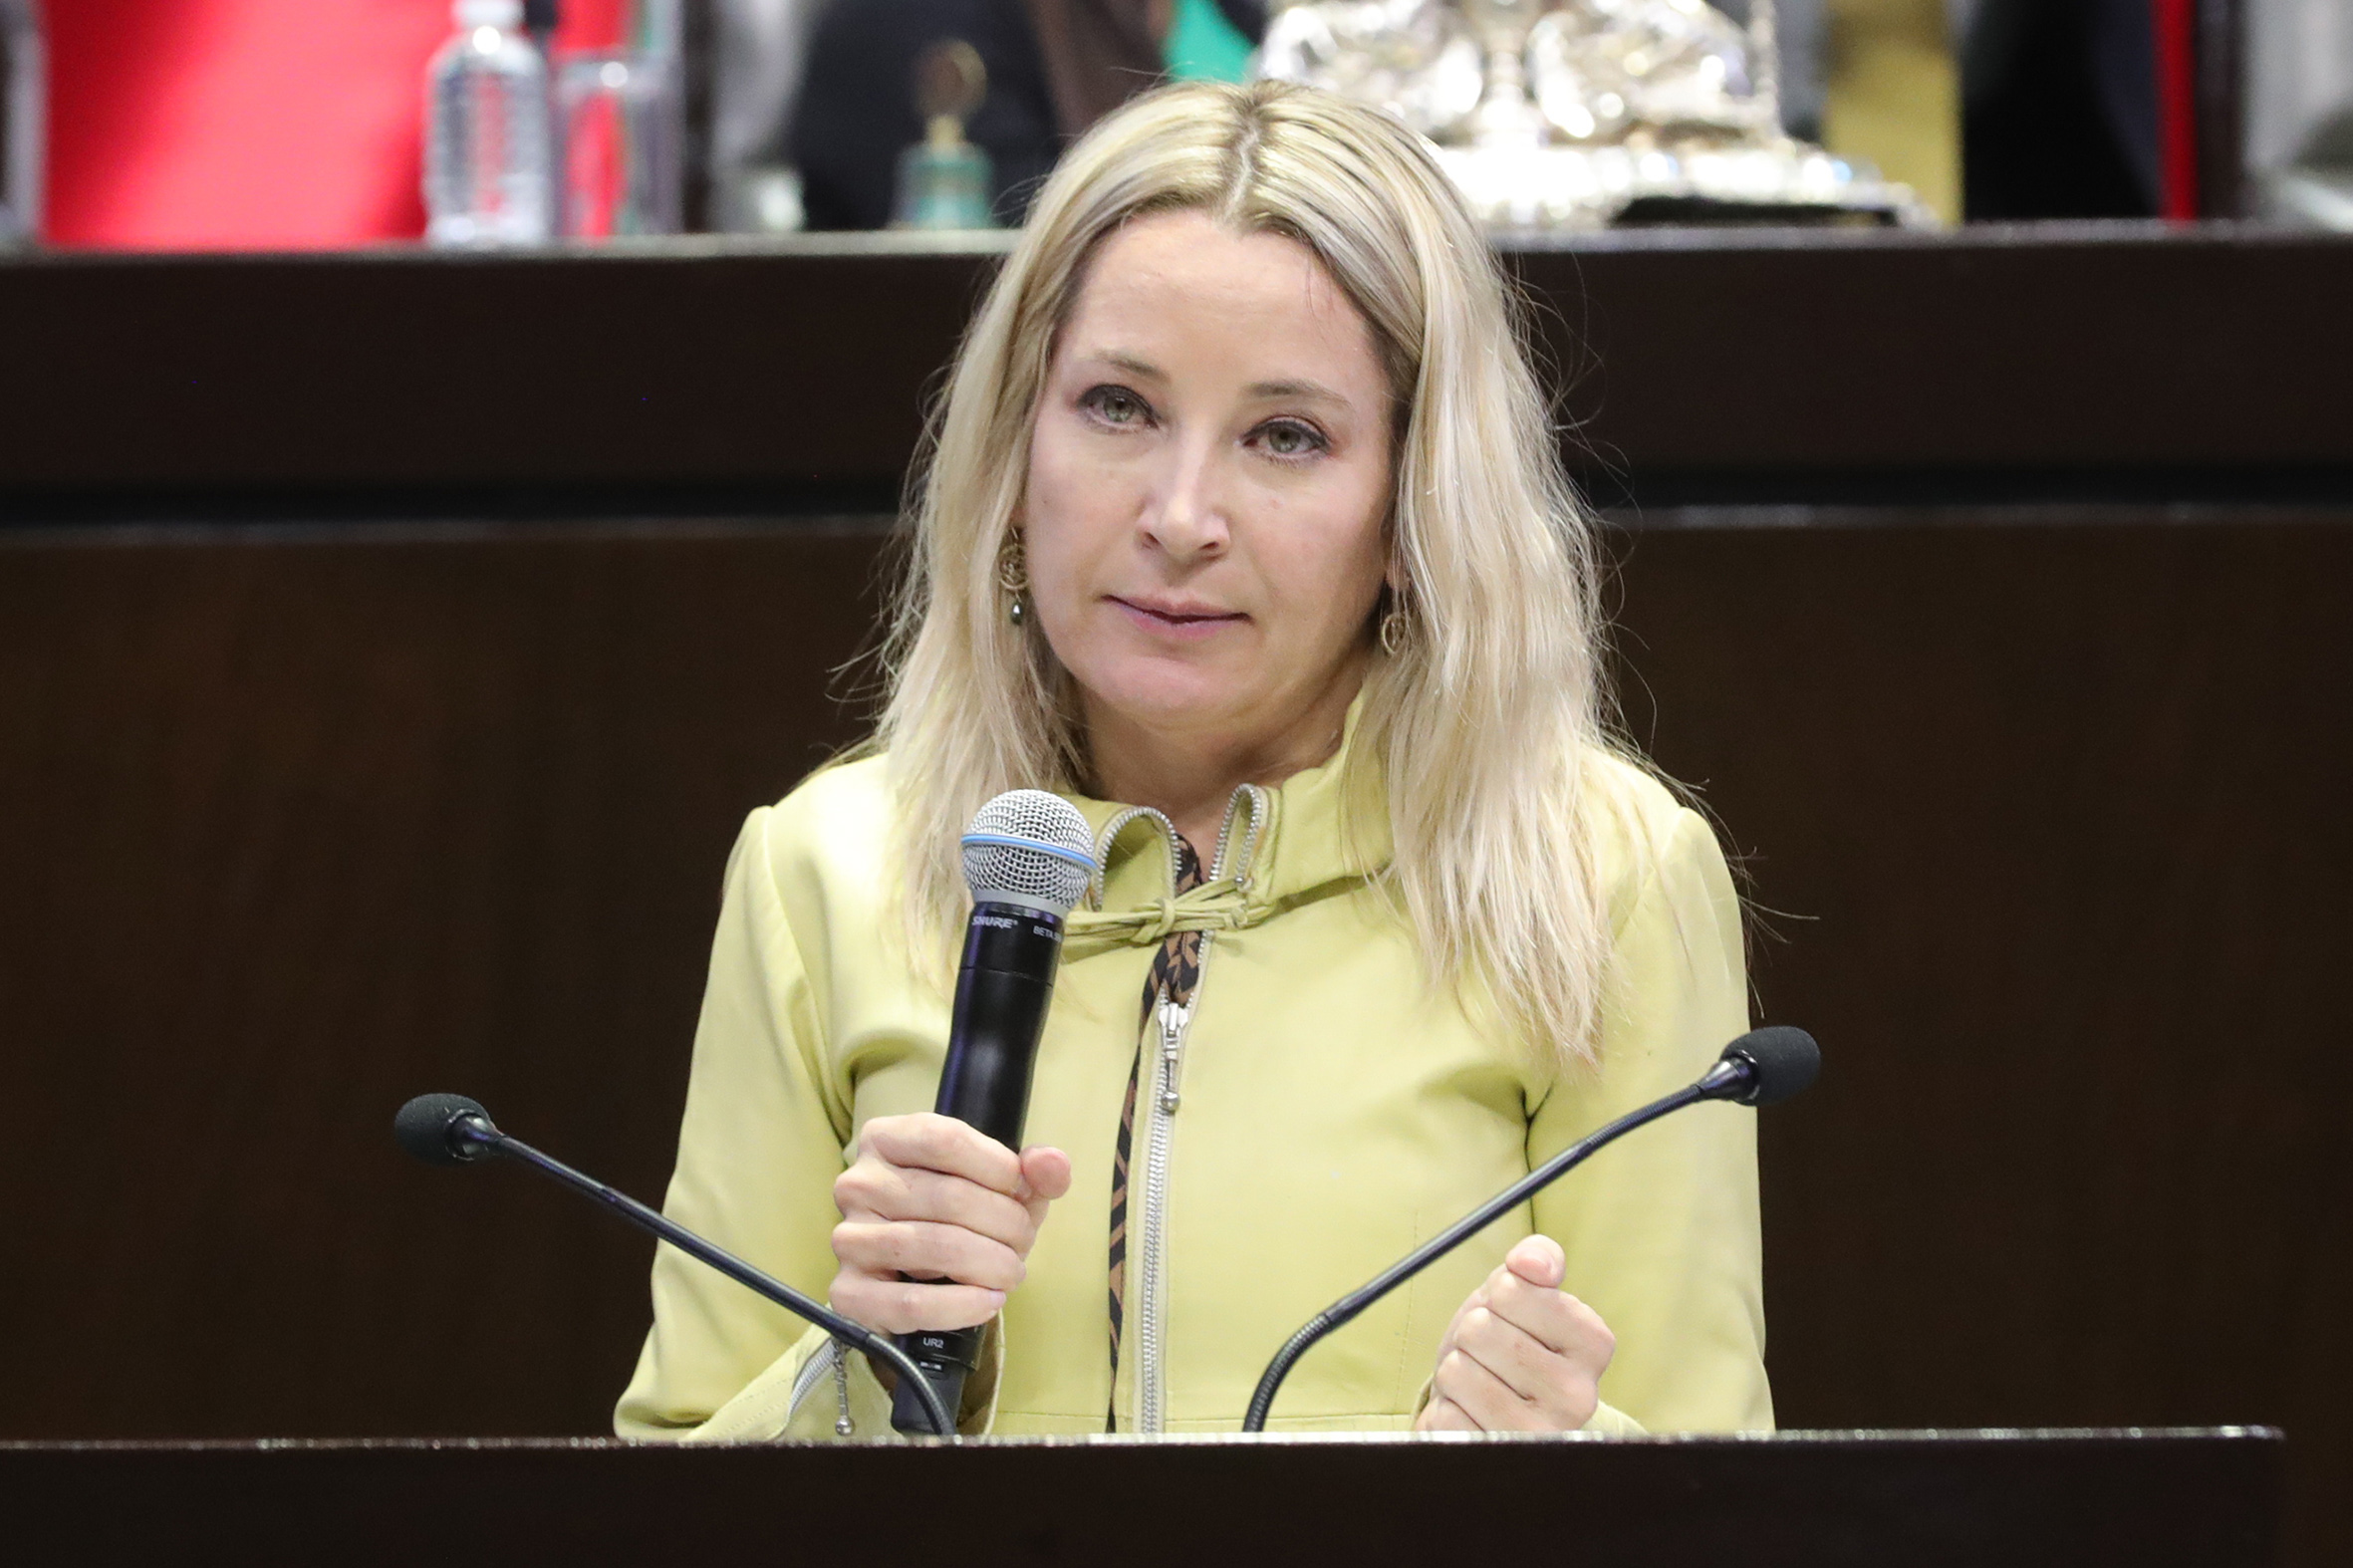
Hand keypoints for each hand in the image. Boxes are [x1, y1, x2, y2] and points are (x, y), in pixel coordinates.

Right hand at [829, 1112, 1072, 1333]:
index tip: (1023, 1192)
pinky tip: (987, 1301)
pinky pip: (910, 1303)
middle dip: (1006, 1224)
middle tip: (1023, 1243)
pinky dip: (961, 1306)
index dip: (1000, 1170)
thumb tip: (1050, 1164)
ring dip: (991, 1265)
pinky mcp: (849, 1293)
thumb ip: (1034, 1171)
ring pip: (935, 1246)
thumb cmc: (963, 1219)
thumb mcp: (1003, 1188)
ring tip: (1010, 1273)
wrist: (922, 1279)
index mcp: (886, 1139)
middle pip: (949, 1197)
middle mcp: (858, 1183)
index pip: (947, 1142)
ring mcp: (848, 1238)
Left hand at [1415, 1235, 1614, 1432]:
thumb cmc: (1507, 1343)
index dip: (1496, 1297)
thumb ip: (1537, 1261)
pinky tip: (1472, 1416)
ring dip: (1455, 1372)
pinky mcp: (1503, 1460)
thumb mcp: (1523, 1295)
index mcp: (1594, 1343)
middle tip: (1489, 1354)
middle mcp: (1578, 1396)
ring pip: (1458, 1372)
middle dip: (1470, 1334)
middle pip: (1480, 1330)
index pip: (1512, 1290)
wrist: (1494, 1412)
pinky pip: (1444, 1417)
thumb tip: (1531, 1262)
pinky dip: (1447, 1410)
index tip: (1509, 1316)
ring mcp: (1541, 1435)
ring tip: (1481, 1383)